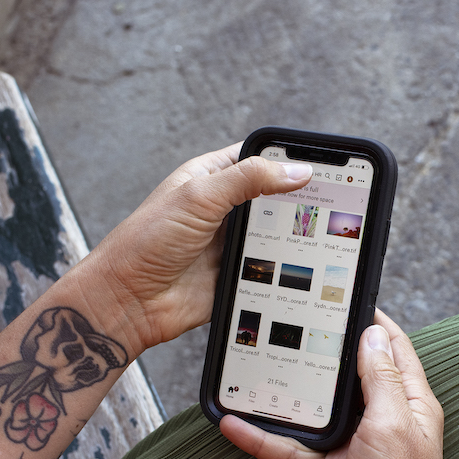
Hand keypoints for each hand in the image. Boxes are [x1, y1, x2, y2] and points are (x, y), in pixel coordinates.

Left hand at [82, 144, 312, 351]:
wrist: (129, 299)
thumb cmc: (147, 240)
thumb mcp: (200, 197)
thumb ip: (249, 179)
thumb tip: (296, 170)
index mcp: (210, 178)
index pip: (257, 159)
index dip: (286, 160)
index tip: (320, 166)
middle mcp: (222, 209)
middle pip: (272, 199)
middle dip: (296, 202)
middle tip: (329, 203)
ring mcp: (229, 243)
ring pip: (274, 236)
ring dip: (290, 238)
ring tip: (320, 235)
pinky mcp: (234, 274)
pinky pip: (267, 269)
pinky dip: (282, 270)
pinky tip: (301, 268)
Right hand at [221, 310, 444, 458]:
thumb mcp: (392, 425)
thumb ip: (381, 379)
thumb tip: (374, 333)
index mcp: (412, 403)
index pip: (393, 348)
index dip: (371, 321)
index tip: (342, 297)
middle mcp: (386, 420)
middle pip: (349, 375)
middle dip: (319, 352)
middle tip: (288, 323)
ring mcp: (358, 447)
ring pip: (316, 411)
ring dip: (286, 395)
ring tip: (255, 368)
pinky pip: (293, 449)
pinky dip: (266, 439)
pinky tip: (237, 426)